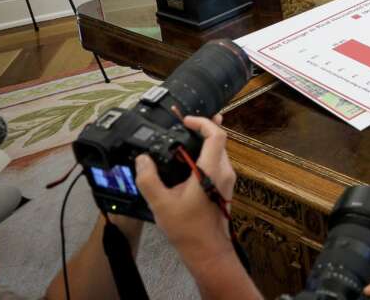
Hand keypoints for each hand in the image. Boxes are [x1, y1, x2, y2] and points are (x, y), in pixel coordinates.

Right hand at [134, 114, 234, 263]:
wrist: (207, 250)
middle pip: (219, 140)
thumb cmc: (188, 229)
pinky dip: (204, 155)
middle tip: (182, 126)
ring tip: (183, 142)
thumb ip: (148, 179)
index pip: (216, 135)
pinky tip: (187, 162)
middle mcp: (224, 172)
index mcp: (212, 171)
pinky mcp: (225, 186)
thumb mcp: (161, 203)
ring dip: (203, 143)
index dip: (202, 122)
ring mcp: (227, 179)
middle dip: (202, 129)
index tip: (185, 121)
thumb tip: (142, 160)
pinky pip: (217, 162)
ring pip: (219, 151)